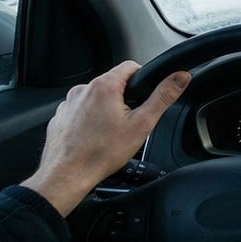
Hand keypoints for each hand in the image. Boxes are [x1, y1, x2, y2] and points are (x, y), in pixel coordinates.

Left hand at [22, 61, 189, 215]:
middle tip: (128, 122)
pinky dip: (89, 120)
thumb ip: (163, 96)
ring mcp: (68, 103)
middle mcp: (82, 90)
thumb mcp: (142, 124)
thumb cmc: (101, 153)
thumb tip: (180, 78)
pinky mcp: (60, 116)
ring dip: (105, 110)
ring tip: (109, 133)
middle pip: (113, 84)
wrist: (67, 175)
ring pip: (96, 98)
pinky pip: (80, 111)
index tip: (144, 97)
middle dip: (124, 99)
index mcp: (104, 86)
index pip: (130, 66)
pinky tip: (93, 137)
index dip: (142, 79)